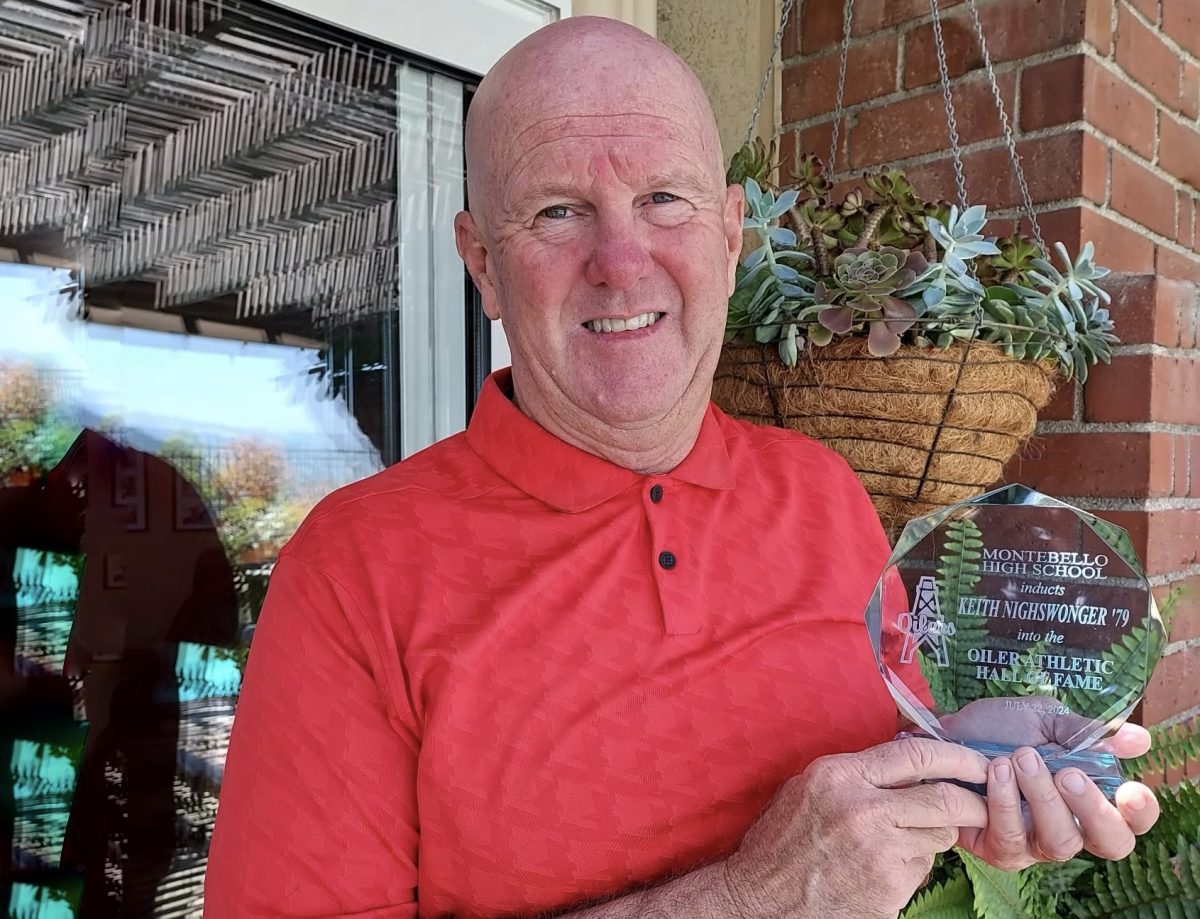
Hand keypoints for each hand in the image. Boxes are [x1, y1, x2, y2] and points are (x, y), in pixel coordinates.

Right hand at [723, 737, 989, 918]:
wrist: (759, 899)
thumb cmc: (781, 841)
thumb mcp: (808, 787)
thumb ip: (856, 772)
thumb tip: (908, 758)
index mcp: (840, 776)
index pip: (917, 755)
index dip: (958, 756)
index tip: (979, 762)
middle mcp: (862, 809)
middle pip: (945, 798)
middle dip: (972, 801)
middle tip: (982, 803)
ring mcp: (878, 853)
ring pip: (939, 836)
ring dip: (936, 835)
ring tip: (905, 838)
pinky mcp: (888, 890)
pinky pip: (922, 869)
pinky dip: (914, 866)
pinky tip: (884, 868)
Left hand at [942, 701, 1158, 868]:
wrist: (948, 730)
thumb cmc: (1002, 728)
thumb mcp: (1046, 720)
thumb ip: (1089, 733)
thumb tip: (1141, 739)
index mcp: (1090, 797)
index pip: (1131, 821)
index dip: (1139, 814)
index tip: (1131, 791)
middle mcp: (1069, 827)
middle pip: (1108, 843)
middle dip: (1093, 809)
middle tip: (1067, 773)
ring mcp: (1035, 843)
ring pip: (1059, 843)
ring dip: (1042, 798)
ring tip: (1021, 757)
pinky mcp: (998, 849)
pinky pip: (1011, 840)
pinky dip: (1005, 803)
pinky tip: (996, 771)